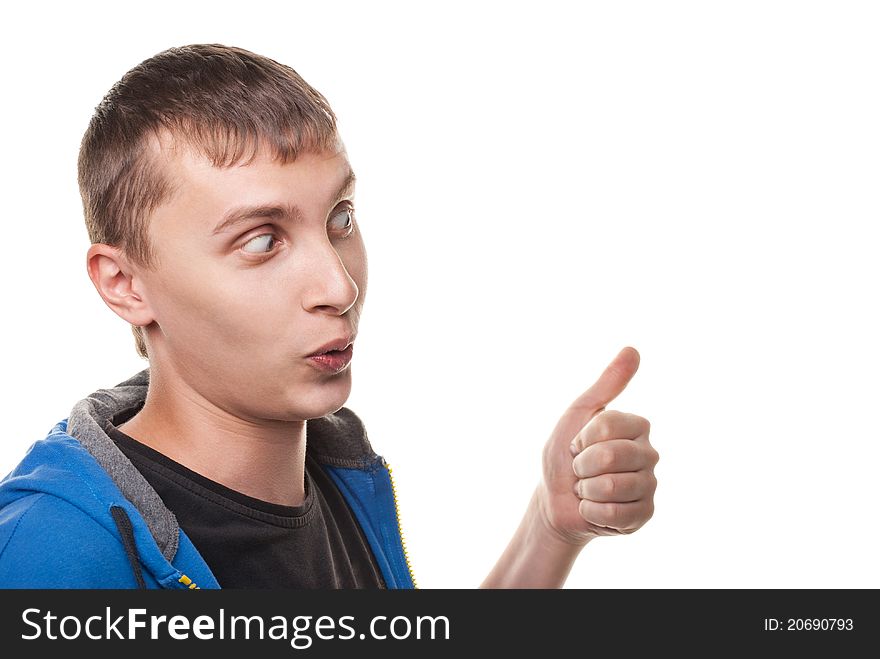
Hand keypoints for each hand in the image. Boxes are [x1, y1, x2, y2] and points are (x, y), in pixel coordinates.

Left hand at [538, 346, 658, 544]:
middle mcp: (650, 454)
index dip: (582, 437)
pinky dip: (592, 512)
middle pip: (610, 456)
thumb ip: (606, 385)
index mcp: (637, 426)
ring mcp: (650, 485)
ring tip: (588, 488)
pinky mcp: (645, 514)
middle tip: (580, 469)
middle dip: (581, 465)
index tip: (578, 443)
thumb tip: (633, 349)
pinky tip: (595, 508)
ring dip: (586, 490)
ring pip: (612, 486)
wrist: (555, 499)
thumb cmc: (565, 454)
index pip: (608, 425)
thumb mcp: (579, 414)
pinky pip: (615, 513)